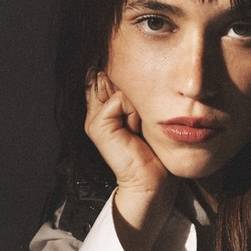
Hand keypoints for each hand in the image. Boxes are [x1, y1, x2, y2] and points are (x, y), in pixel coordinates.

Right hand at [85, 71, 178, 250]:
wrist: (152, 181)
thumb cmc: (155, 149)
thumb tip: (143, 70)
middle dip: (132, 85)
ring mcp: (95, 118)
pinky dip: (134, 110)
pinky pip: (119, 99)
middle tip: (141, 113)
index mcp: (106, 106)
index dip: (128, 76)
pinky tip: (136, 128)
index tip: (145, 95)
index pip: (109, 73)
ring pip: (116, 85)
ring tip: (139, 123)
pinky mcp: (97, 125)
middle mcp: (96, 110)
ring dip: (135, 98)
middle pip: (110, 75)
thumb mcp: (147, 115)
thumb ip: (138, 95)